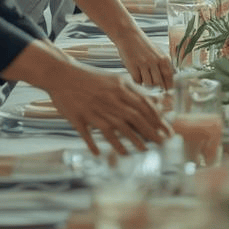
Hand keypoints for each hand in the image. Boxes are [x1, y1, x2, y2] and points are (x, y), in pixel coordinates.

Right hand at [46, 65, 170, 155]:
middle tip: (162, 143)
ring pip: (114, 128)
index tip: (166, 130)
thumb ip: (135, 90)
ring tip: (143, 150)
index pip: (142, 106)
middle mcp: (108, 100)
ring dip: (130, 141)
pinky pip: (87, 134)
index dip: (157, 119)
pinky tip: (100, 154)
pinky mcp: (77, 117)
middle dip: (150, 132)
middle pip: (133, 118)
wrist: (62, 74)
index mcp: (119, 88)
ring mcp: (93, 109)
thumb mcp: (116, 80)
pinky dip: (93, 144)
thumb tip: (156, 101)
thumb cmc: (91, 78)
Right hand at [113, 29, 172, 89]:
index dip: (168, 86)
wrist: (128, 35)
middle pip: (159, 83)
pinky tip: (137, 74)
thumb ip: (164, 65)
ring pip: (148, 83)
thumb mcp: (158, 52)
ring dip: (146, 84)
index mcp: (163, 58)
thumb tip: (170, 80)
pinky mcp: (132, 66)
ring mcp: (143, 64)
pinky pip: (137, 80)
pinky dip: (137, 80)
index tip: (167, 91)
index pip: (169, 77)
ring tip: (144, 77)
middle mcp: (155, 61)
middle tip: (154, 87)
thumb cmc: (144, 45)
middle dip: (157, 87)